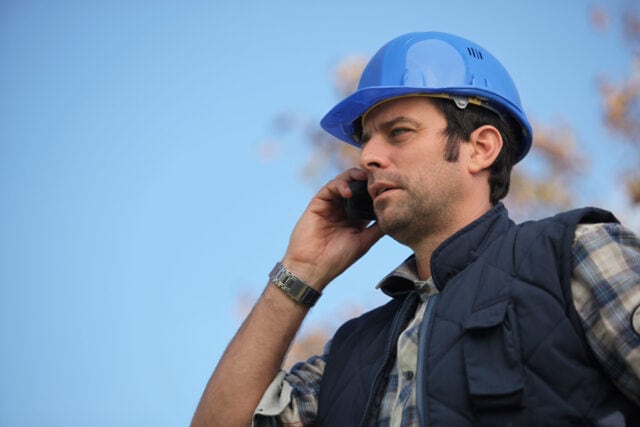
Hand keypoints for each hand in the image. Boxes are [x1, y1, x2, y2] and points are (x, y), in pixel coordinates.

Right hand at [281, 168, 383, 289]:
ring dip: (354, 176)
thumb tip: (395, 215)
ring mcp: (330, 205)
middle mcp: (343, 209)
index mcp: (355, 218)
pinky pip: (329, 187)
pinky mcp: (318, 203)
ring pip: (343, 182)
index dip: (376, 189)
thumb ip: (378, 228)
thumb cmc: (338, 259)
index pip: (367, 198)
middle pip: (356, 186)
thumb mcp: (364, 242)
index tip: (390, 184)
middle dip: (367, 179)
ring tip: (365, 178)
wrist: (313, 267)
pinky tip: (348, 191)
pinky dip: (340, 185)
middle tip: (378, 175)